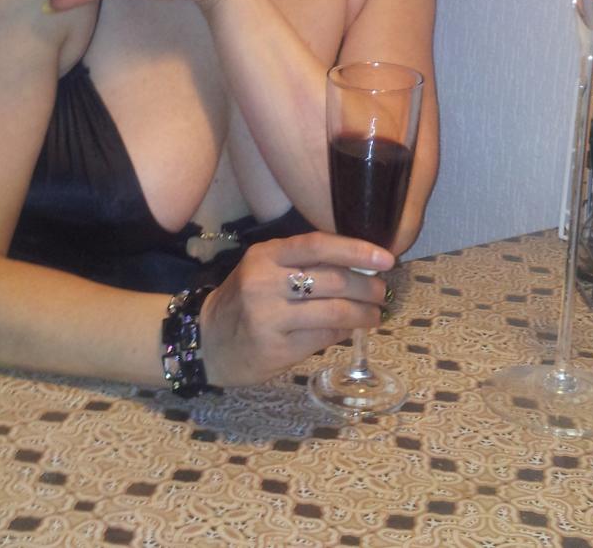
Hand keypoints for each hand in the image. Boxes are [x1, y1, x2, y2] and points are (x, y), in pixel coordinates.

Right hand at [199, 232, 394, 386]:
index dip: (356, 250)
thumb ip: (303, 264)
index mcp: (266, 254)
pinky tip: (352, 330)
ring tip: (375, 314)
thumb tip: (361, 265)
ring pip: (334, 311)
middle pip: (334, 280)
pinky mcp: (275, 348)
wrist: (207, 341)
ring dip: (363, 313)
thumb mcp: (265, 270)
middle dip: (367, 286)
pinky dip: (344, 332)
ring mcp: (269, 316)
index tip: (385, 258)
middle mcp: (265, 282)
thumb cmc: (245, 300)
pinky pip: (324, 338)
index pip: (318, 245)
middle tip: (382, 291)